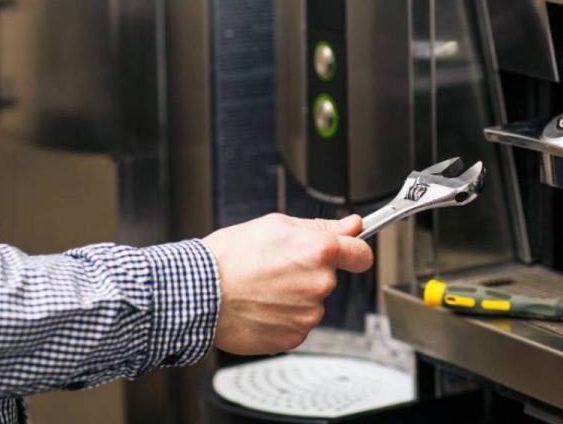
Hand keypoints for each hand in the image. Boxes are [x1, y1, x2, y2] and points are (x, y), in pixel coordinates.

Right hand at [201, 213, 372, 354]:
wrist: (200, 293)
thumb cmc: (231, 256)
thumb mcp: (277, 225)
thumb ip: (322, 227)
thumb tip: (352, 225)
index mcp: (319, 251)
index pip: (362, 254)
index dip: (354, 251)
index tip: (350, 252)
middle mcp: (320, 284)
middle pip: (330, 277)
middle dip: (310, 271)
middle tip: (278, 266)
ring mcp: (308, 314)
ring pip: (313, 302)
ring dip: (296, 296)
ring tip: (263, 287)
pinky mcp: (294, 336)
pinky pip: (298, 323)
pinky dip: (283, 317)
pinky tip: (262, 306)